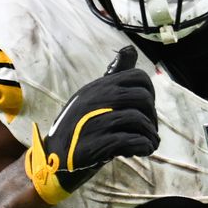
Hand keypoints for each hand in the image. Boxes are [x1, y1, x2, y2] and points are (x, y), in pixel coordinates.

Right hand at [26, 46, 158, 203]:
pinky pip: (130, 141)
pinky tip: (138, 151)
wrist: (54, 158)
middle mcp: (96, 99)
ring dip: (150, 136)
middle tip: (149, 132)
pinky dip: (141, 146)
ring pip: (139, 120)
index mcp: (99, 87)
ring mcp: (94, 122)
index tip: (146, 111)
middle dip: (153, 118)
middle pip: (143, 99)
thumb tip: (130, 49)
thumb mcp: (95, 97)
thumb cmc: (81, 127)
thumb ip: (114, 76)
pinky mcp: (95, 145)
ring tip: (148, 145)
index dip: (150, 94)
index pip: (139, 77)